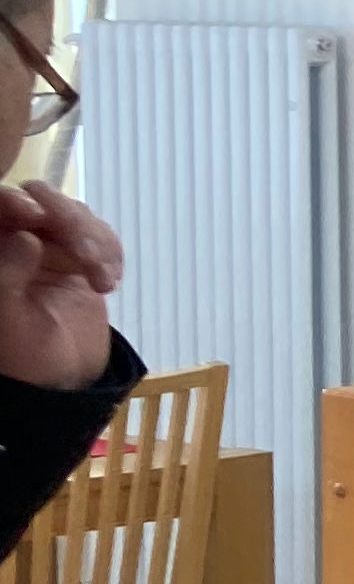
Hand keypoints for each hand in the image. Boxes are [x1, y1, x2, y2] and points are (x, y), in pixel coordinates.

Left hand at [0, 183, 118, 391]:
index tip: (38, 217)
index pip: (0, 207)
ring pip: (75, 215)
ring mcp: (50, 247)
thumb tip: (26, 238)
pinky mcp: (82, 258)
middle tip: (88, 253)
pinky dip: (112, 253)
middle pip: (41, 202)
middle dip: (70, 222)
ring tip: (105, 280)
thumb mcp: (8, 323)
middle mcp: (16, 242)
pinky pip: (101, 235)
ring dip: (97, 241)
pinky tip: (109, 282)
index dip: (17, 202)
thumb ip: (7, 279)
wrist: (64, 382)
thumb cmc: (25, 357)